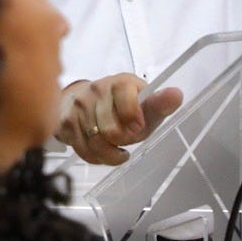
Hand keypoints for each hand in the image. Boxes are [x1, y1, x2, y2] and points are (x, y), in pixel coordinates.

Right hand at [56, 75, 182, 165]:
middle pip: (112, 131)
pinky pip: (84, 150)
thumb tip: (176, 95)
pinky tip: (102, 151)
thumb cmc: (120, 105)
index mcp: (121, 82)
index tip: (138, 128)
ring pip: (96, 143)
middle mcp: (97, 90)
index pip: (128, 105)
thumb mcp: (143, 104)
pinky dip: (96, 157)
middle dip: (123, 141)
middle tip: (127, 138)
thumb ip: (160, 104)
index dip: (135, 122)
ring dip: (110, 153)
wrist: (80, 98)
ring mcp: (78, 105)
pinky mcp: (65, 121)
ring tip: (117, 149)